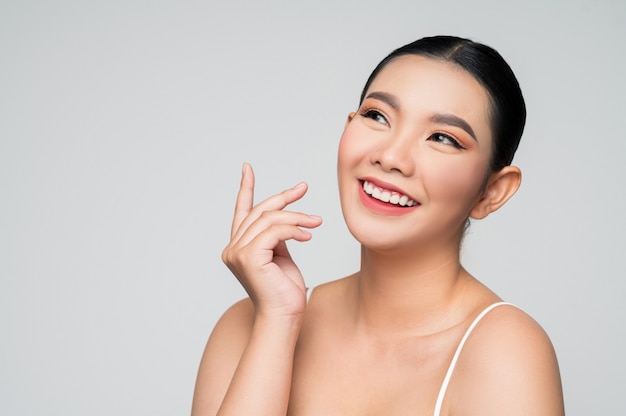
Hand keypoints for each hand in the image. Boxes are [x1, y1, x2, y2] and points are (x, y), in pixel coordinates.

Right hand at [221, 163, 321, 318]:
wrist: (285, 317)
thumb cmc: (285, 291)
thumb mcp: (281, 255)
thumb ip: (277, 236)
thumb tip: (289, 215)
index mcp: (239, 247)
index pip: (241, 211)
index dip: (245, 188)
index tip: (247, 168)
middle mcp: (232, 248)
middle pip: (259, 211)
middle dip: (283, 198)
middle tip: (303, 189)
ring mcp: (237, 253)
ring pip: (269, 219)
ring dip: (296, 217)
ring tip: (315, 222)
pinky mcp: (249, 257)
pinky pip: (274, 231)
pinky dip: (294, 229)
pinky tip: (308, 235)